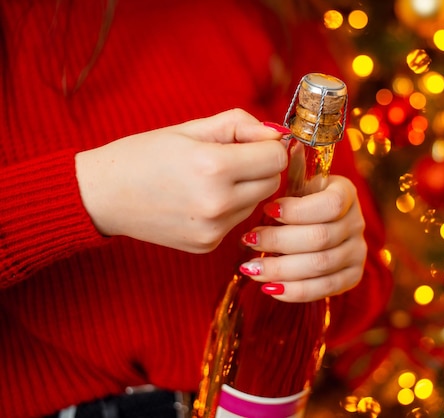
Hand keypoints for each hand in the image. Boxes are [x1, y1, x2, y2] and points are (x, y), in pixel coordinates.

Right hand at [75, 109, 287, 252]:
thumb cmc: (145, 154)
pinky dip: (229, 208)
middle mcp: (218, 204)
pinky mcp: (208, 245)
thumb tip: (277, 135)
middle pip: (272, 182)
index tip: (252, 142)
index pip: (276, 158)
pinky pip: (237, 221)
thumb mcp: (192, 128)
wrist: (103, 196)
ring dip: (246, 188)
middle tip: (230, 158)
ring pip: (257, 202)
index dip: (267, 146)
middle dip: (260, 167)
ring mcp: (213, 229)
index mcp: (213, 167)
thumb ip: (240, 125)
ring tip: (210, 179)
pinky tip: (200, 199)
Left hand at [239, 175, 366, 301]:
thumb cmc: (297, 200)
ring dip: (281, 268)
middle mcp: (356, 222)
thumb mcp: (295, 181)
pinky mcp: (352, 276)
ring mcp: (357, 251)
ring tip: (250, 267)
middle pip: (320, 237)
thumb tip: (278, 144)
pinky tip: (269, 288)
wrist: (314, 225)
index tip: (267, 209)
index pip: (330, 205)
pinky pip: (325, 289)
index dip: (298, 210)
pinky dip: (295, 291)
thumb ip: (289, 168)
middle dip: (279, 241)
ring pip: (320, 265)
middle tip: (248, 240)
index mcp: (345, 193)